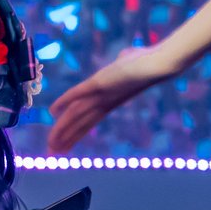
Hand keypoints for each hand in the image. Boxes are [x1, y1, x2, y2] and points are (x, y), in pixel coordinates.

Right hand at [47, 45, 177, 152]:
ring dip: (61, 129)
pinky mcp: (98, 83)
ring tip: (51, 145)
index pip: (88, 122)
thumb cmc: (149, 61)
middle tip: (52, 154)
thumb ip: (124, 61)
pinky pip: (77, 94)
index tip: (64, 147)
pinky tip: (52, 112)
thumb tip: (124, 56)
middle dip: (65, 139)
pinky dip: (64, 102)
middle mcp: (103, 103)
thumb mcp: (131, 62)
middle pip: (79, 124)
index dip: (75, 135)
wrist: (159, 64)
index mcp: (109, 102)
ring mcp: (101, 95)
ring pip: (75, 115)